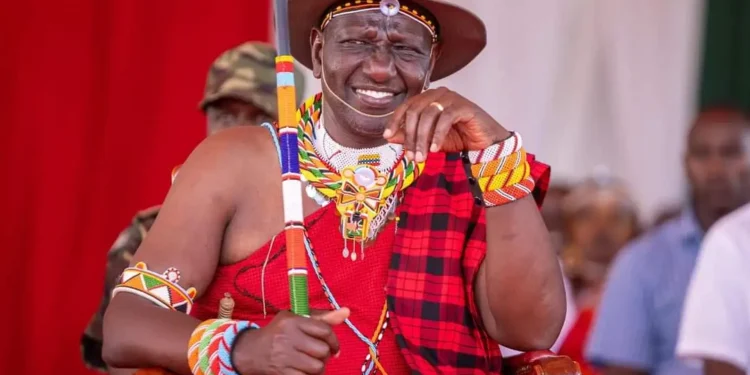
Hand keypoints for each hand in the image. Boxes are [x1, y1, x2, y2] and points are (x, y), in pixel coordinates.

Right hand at [232, 308, 349, 374]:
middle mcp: (288, 337)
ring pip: (317, 367)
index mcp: (292, 321)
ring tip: (313, 363)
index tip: (334, 347)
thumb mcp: (296, 318)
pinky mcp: (282, 373)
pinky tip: (304, 371)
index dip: (334, 341)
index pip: (324, 330)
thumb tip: (347, 312)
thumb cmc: (279, 332)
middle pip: (323, 351)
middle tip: (320, 355)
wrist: (251, 351)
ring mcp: (284, 357)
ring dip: (319, 367)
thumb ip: (322, 317)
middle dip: (325, 355)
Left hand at [383, 87, 510, 161]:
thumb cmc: (459, 139)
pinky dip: (437, 135)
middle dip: (410, 136)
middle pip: (415, 111)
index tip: (387, 136)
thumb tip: (390, 136)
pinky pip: (445, 118)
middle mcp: (438, 94)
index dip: (395, 120)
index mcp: (428, 99)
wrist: (486, 143)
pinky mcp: (464, 106)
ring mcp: (452, 98)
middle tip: (411, 156)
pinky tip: (435, 149)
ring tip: (422, 157)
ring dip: (423, 138)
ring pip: (428, 115)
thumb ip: (411, 136)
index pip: (406, 106)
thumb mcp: (429, 140)